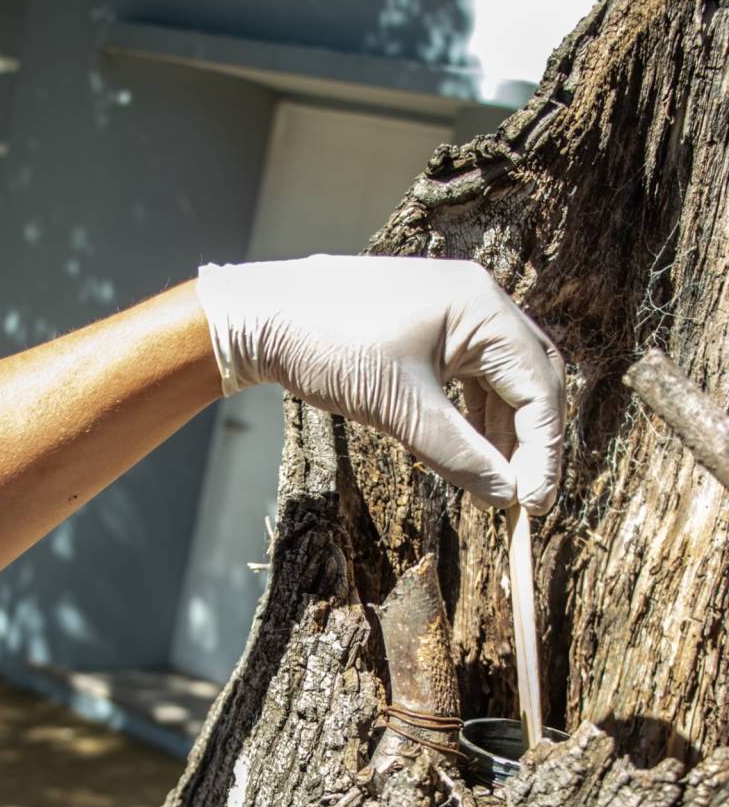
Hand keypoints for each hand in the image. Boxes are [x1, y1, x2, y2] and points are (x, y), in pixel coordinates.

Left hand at [196, 255, 564, 513]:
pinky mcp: (430, 328)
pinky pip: (471, 376)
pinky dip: (474, 415)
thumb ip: (459, 453)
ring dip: (502, 432)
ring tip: (493, 484)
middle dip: (531, 441)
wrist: (262, 315)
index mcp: (482, 307)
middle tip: (520, 497)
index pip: (540, 386)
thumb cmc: (328, 346)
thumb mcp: (399, 407)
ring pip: (501, 381)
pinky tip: (468, 451)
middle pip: (531, 380)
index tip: (534, 505)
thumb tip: (506, 496)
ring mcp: (455, 312)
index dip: (544, 451)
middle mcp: (479, 301)